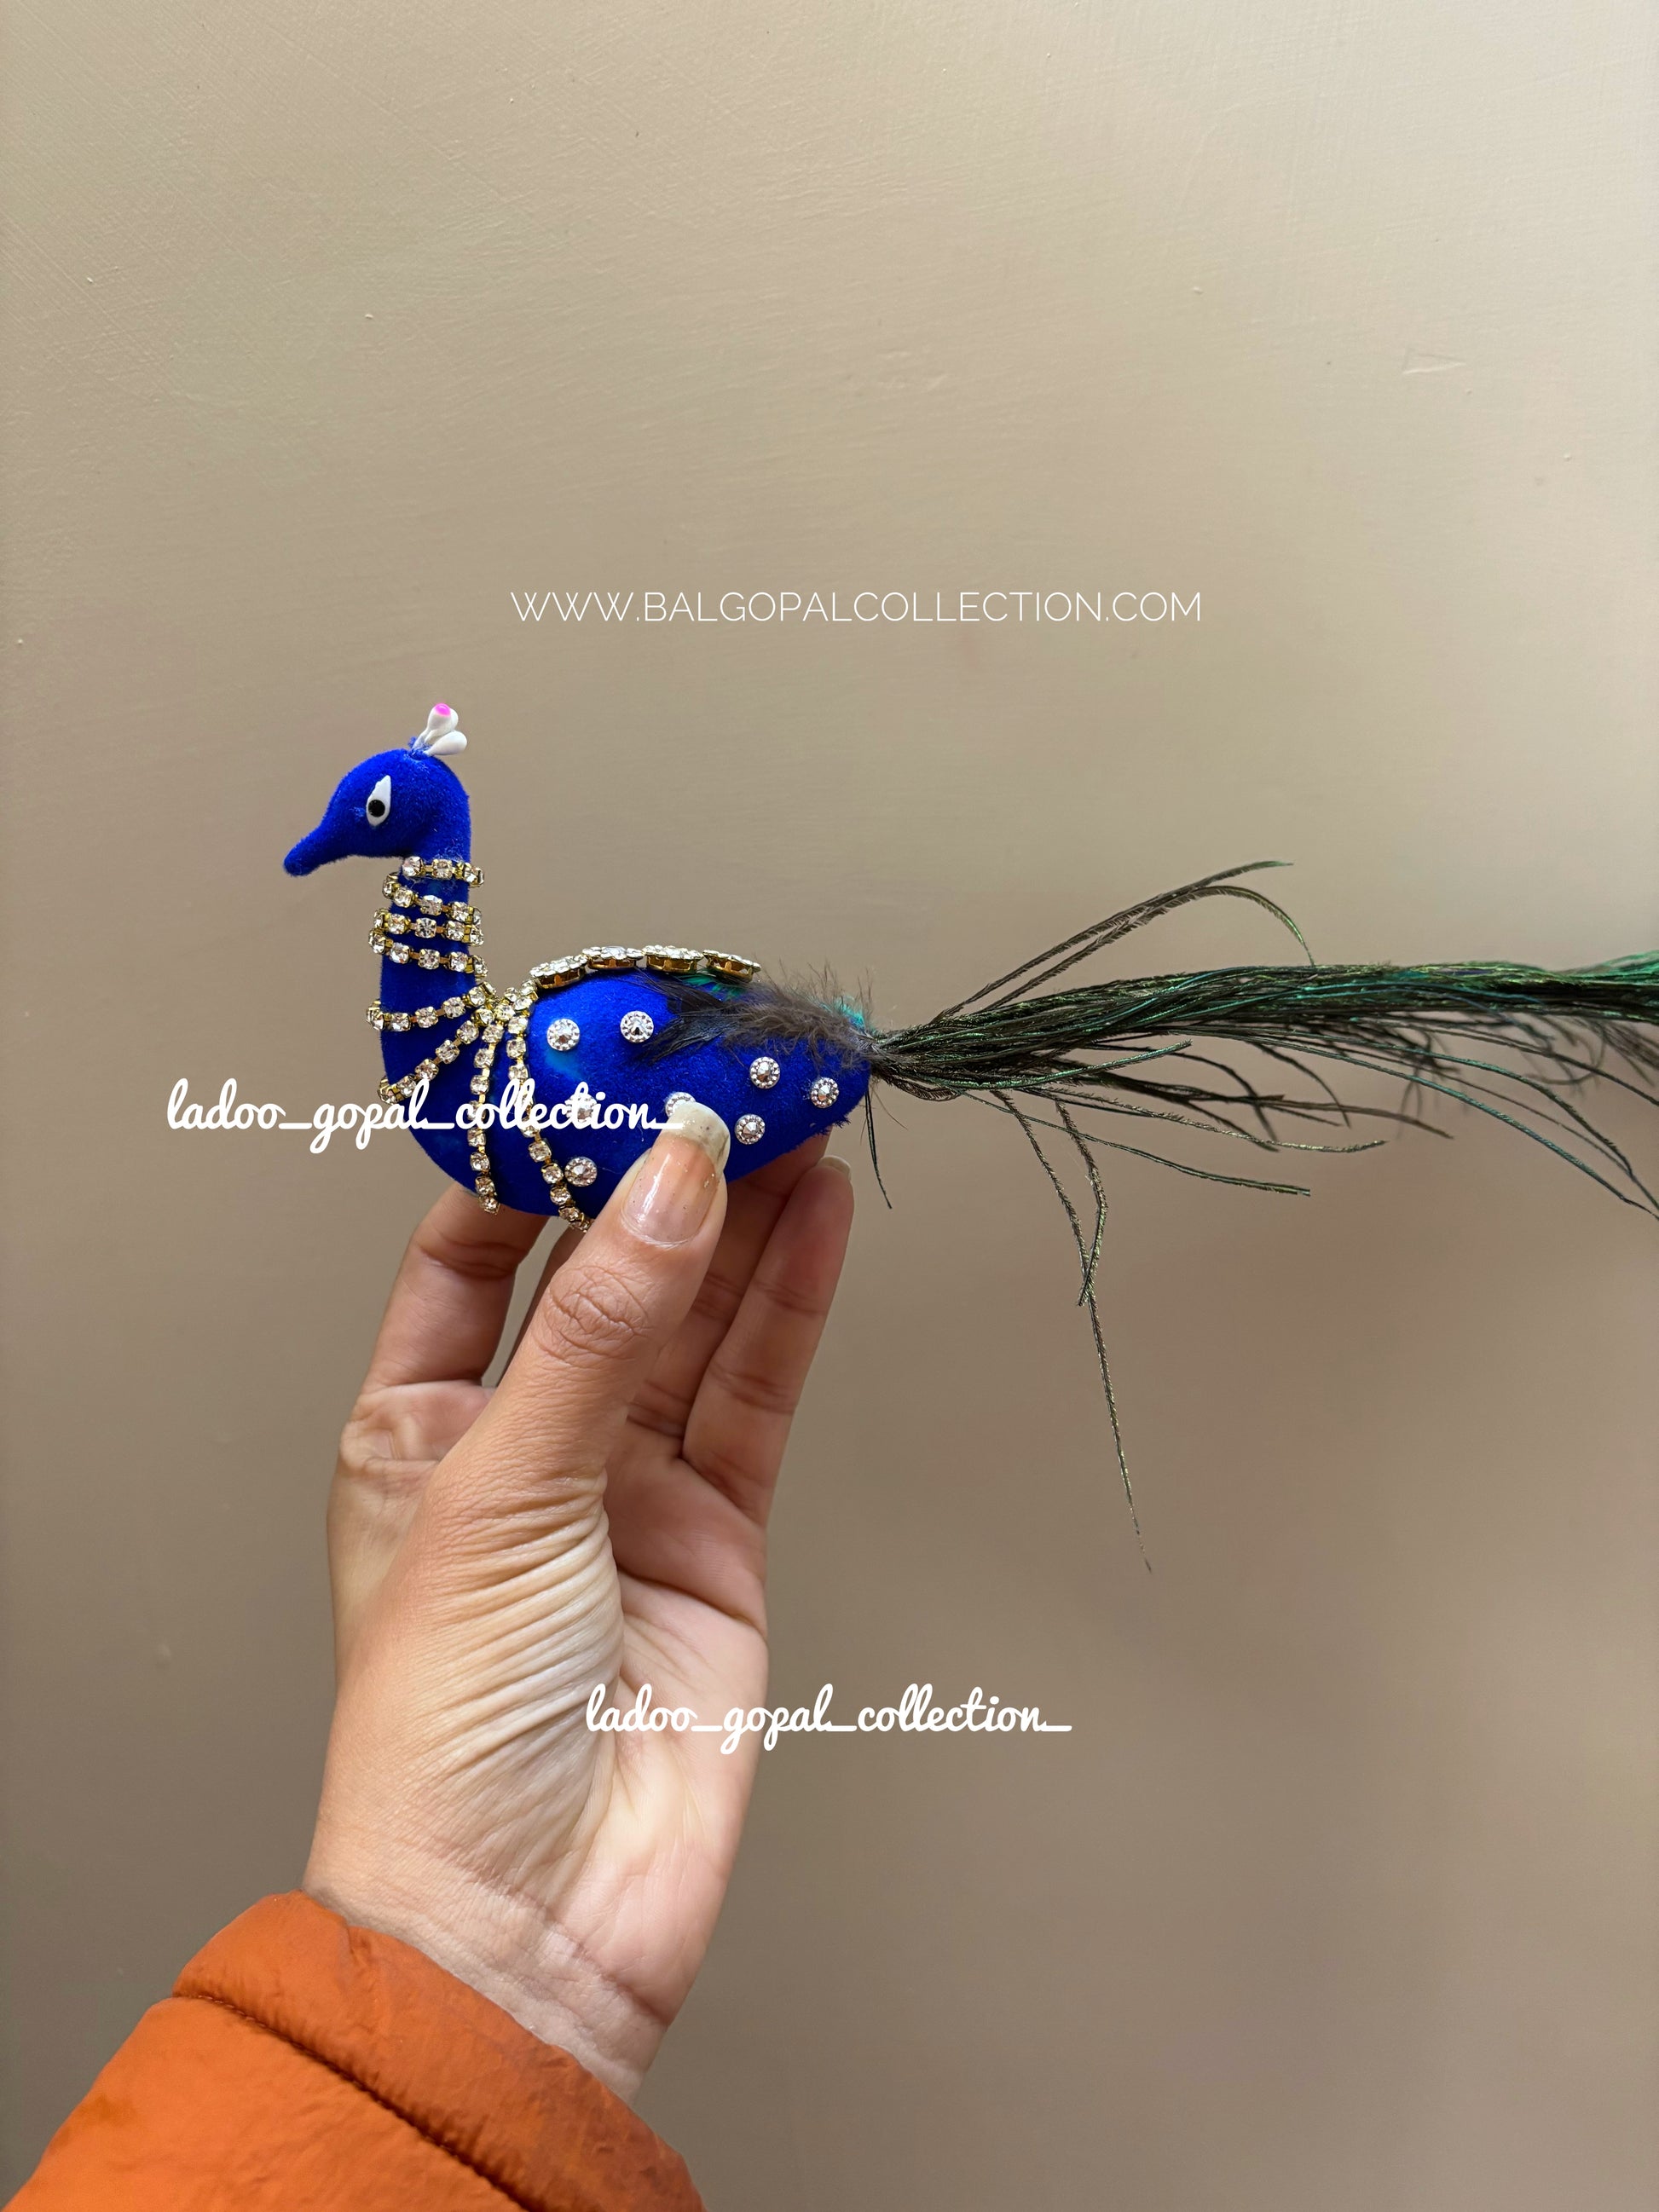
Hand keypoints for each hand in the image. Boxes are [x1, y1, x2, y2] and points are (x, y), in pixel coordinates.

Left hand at [303, 1105, 853, 2099]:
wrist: (533, 1920)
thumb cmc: (449, 1727)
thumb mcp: (500, 1491)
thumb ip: (599, 1328)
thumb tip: (674, 1176)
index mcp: (416, 1422)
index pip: (473, 1247)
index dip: (538, 1156)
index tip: (604, 1070)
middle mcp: (524, 1441)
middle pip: (606, 1269)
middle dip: (667, 1175)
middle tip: (734, 1071)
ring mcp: (627, 1486)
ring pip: (696, 1318)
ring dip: (747, 1219)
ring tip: (798, 1111)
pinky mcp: (718, 1533)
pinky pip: (757, 1392)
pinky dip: (792, 1304)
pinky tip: (821, 1217)